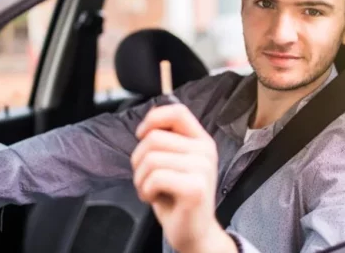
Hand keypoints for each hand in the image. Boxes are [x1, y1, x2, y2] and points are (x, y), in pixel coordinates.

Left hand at [131, 104, 236, 252]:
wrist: (194, 233)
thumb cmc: (177, 197)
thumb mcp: (173, 162)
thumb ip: (166, 142)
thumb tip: (146, 126)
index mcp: (201, 140)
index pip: (177, 111)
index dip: (153, 118)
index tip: (141, 135)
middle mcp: (206, 151)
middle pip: (155, 137)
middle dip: (138, 160)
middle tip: (146, 178)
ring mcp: (203, 168)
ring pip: (151, 159)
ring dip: (140, 178)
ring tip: (150, 190)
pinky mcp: (195, 188)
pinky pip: (155, 178)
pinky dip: (145, 190)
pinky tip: (154, 199)